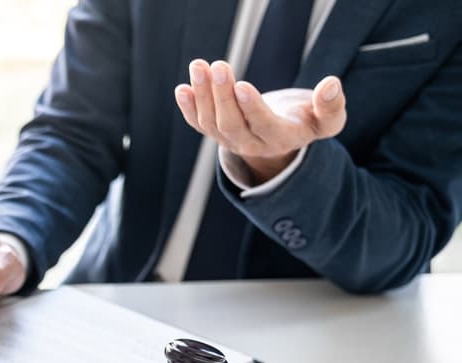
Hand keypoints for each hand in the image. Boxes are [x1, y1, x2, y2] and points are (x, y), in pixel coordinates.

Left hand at [174, 59, 346, 183]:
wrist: (285, 135)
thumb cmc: (308, 121)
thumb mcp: (327, 120)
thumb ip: (332, 107)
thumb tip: (332, 85)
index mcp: (281, 139)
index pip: (263, 125)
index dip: (251, 108)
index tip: (242, 85)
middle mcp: (251, 144)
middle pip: (231, 124)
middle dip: (222, 96)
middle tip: (219, 66)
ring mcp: (231, 141)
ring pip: (211, 123)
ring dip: (202, 95)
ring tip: (199, 66)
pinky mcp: (217, 134)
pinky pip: (199, 124)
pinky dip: (188, 108)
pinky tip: (182, 88)